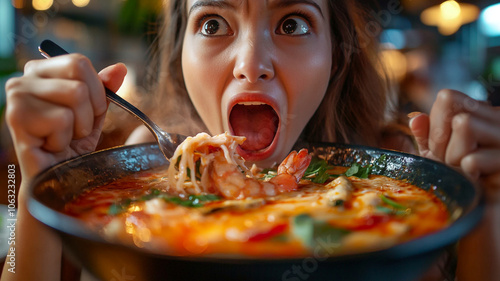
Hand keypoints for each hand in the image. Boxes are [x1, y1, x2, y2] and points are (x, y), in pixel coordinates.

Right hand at [5, 54, 126, 182]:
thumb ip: (104, 88)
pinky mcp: (16, 117)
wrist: (57, 179)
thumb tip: (120, 68)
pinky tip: (50, 147)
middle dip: (89, 110)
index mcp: (40, 72)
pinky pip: (62, 118)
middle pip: (79, 78)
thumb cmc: (72, 146)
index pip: (78, 62)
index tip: (88, 112)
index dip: (96, 91)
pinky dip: (64, 139)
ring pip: (75, 95)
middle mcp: (23, 79)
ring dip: (78, 126)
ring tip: (62, 138)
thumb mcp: (94, 113)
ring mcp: (16, 96)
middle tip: (74, 129)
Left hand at [409, 89, 499, 202]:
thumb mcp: (437, 154)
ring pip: (465, 125)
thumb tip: (415, 118)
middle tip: (452, 161)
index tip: (442, 145)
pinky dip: (465, 174)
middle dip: (441, 142)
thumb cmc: (457, 178)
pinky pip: (471, 159)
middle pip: (454, 109)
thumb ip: (426, 134)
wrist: (479, 206)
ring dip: (454, 156)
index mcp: (483, 112)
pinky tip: (478, 181)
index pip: (447, 97)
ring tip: (465, 170)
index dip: (435, 123)